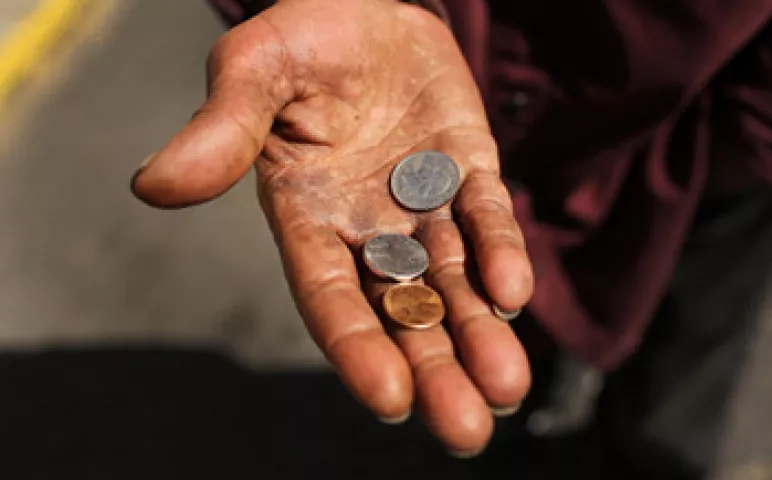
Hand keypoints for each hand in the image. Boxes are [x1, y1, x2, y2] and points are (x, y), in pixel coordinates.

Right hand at [131, 0, 533, 454]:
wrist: (362, 9)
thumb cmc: (298, 39)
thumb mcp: (252, 71)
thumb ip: (219, 131)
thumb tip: (152, 186)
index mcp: (307, 218)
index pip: (331, 297)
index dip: (358, 348)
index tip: (391, 399)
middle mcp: (367, 227)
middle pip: (401, 310)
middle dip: (433, 368)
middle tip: (466, 430)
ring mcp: (421, 203)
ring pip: (453, 281)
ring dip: (477, 332)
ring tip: (505, 387)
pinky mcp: (467, 170)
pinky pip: (485, 217)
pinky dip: (501, 253)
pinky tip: (512, 293)